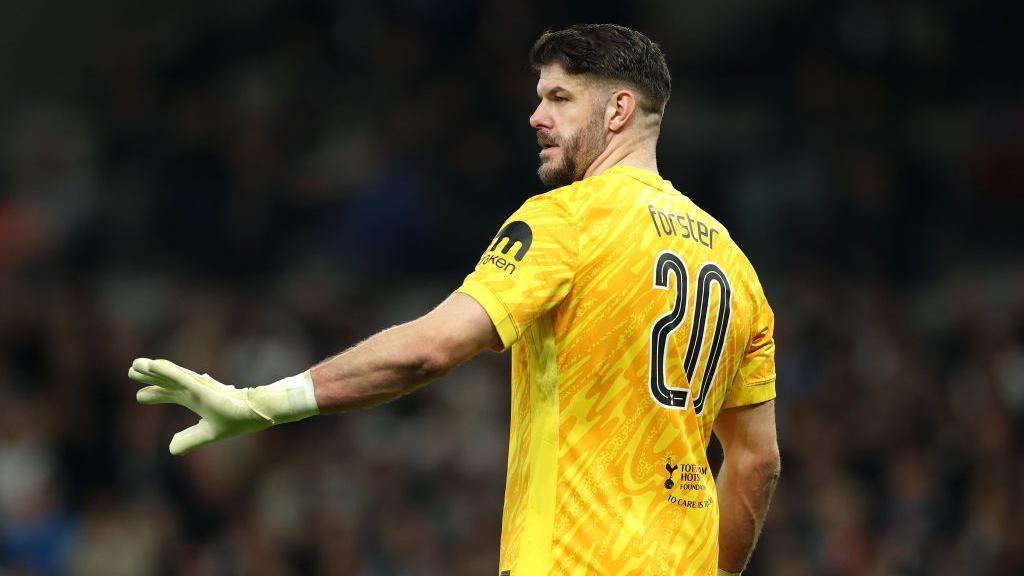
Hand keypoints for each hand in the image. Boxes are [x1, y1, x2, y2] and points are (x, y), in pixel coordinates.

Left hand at [129, 358, 272, 454]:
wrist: (256, 414)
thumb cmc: (237, 419)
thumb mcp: (208, 434)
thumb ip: (190, 440)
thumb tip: (170, 448)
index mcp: (196, 400)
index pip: (171, 394)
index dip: (155, 394)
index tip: (139, 395)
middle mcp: (195, 390)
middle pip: (167, 380)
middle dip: (149, 376)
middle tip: (132, 369)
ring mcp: (199, 386)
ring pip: (171, 375)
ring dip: (153, 369)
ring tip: (136, 364)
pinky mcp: (204, 388)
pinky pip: (182, 377)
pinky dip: (168, 371)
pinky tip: (154, 365)